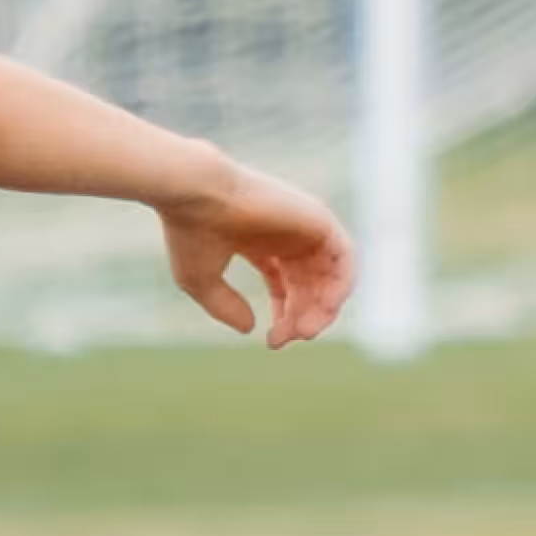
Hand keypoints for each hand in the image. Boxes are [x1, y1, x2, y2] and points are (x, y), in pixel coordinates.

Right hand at [162, 159, 358, 348]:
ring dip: (323, 308)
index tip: (273, 342)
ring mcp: (304, 225)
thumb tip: (251, 330)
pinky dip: (341, 284)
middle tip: (290, 339)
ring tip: (305, 331)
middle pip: (309, 286)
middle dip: (303, 318)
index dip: (284, 317)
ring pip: (331, 275)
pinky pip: (345, 257)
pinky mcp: (319, 217)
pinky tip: (325, 307)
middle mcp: (286, 234)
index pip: (285, 285)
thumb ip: (225, 307)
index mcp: (260, 243)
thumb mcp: (201, 281)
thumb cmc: (190, 232)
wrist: (195, 193)